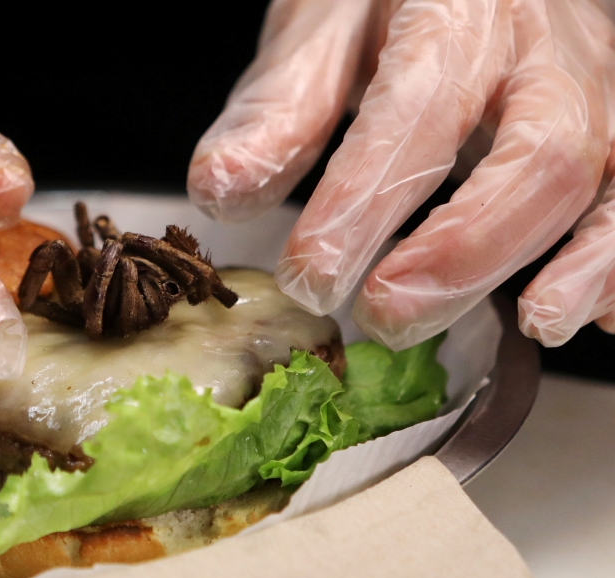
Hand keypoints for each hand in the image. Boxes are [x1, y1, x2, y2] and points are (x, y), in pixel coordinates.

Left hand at [189, 0, 614, 349]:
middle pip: (539, 153)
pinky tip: (597, 314)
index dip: (362, 202)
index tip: (309, 277)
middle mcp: (545, 45)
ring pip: (612, 172)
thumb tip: (221, 191)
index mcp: (455, 9)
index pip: (416, 110)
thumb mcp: (320, 18)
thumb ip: (281, 104)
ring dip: (584, 260)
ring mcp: (597, 82)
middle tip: (387, 317)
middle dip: (465, 250)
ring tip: (535, 325)